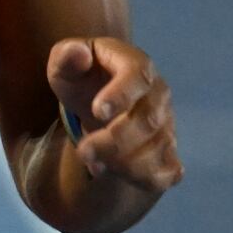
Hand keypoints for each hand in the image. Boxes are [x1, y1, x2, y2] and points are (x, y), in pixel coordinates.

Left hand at [47, 36, 180, 193]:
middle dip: (115, 140)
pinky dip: (143, 179)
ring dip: (123, 163)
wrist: (100, 96)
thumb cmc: (81, 75)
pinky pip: (168, 172)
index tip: (97, 111)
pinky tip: (113, 174)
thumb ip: (66, 56)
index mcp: (136, 65)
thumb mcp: (65, 63)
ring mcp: (167, 123)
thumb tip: (77, 53)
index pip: (137, 76)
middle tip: (83, 151)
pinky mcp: (167, 150)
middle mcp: (158, 94)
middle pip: (147, 121)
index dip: (120, 95)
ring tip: (91, 162)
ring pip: (157, 149)